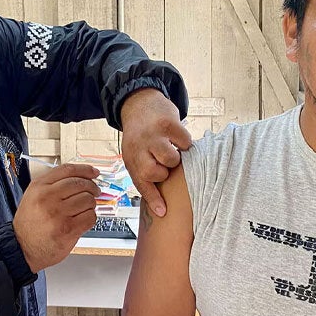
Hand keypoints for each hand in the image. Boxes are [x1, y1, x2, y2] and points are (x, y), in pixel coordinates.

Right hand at [13, 163, 100, 272]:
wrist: (23, 247)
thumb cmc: (30, 223)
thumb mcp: (34, 196)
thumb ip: (53, 184)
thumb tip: (81, 177)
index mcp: (39, 187)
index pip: (67, 170)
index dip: (85, 169)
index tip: (94, 172)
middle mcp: (47, 198)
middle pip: (80, 183)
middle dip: (92, 187)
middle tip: (94, 192)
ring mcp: (58, 214)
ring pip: (88, 200)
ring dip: (90, 204)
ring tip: (84, 209)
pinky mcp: (68, 229)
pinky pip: (90, 217)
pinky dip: (90, 217)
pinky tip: (82, 220)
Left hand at [120, 88, 191, 217]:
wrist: (138, 103)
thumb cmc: (139, 135)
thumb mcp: (134, 153)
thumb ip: (144, 172)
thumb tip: (161, 203)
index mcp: (130, 157)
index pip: (141, 183)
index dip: (153, 199)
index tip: (163, 212)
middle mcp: (139, 147)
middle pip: (156, 174)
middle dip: (164, 172)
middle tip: (164, 162)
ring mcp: (153, 135)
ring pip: (172, 160)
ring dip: (175, 157)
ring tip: (170, 148)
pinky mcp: (168, 123)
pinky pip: (185, 143)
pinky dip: (184, 142)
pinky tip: (176, 137)